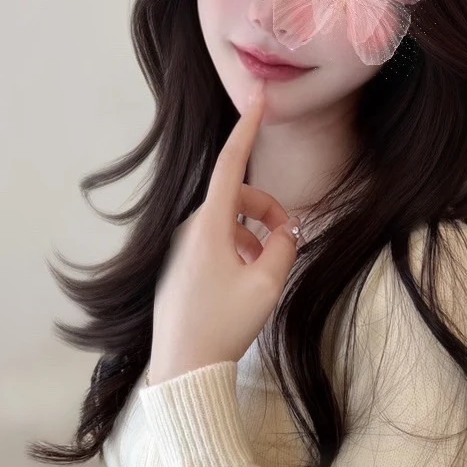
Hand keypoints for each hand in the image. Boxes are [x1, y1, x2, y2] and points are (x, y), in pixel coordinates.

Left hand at [149, 79, 298, 382]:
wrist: (182, 367)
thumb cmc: (222, 326)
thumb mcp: (266, 285)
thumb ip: (284, 248)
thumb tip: (286, 233)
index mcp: (208, 226)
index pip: (231, 165)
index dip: (247, 130)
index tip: (257, 98)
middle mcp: (189, 231)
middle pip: (235, 199)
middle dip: (265, 211)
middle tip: (287, 241)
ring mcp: (180, 250)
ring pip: (226, 225)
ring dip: (252, 237)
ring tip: (265, 271)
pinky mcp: (178, 269)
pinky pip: (213, 245)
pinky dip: (237, 252)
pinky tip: (245, 285)